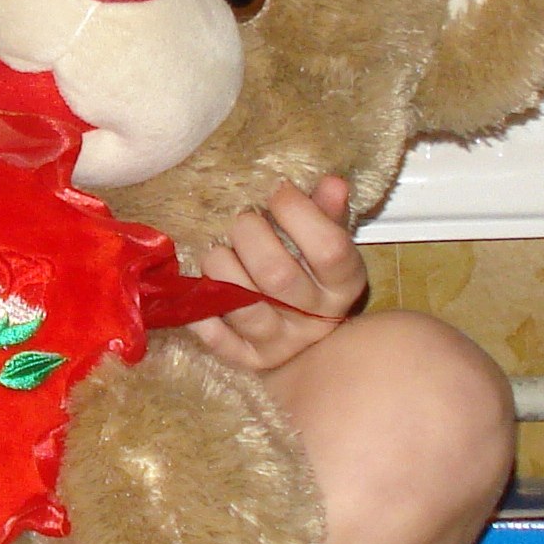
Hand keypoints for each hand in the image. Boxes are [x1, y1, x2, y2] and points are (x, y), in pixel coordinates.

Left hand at [189, 177, 366, 373]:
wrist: (303, 338)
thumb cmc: (310, 275)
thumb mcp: (326, 241)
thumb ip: (327, 212)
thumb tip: (330, 183)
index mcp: (343, 284)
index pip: (329, 249)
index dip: (300, 214)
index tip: (278, 190)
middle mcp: (315, 318)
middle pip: (278, 275)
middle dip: (249, 236)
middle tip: (239, 218)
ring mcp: (280, 343)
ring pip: (243, 306)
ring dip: (220, 268)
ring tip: (216, 249)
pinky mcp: (246, 360)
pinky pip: (215, 337)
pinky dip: (201, 310)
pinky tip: (200, 288)